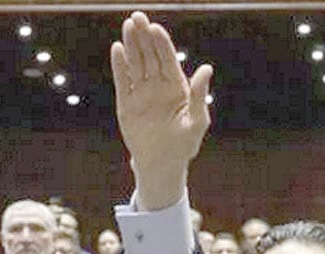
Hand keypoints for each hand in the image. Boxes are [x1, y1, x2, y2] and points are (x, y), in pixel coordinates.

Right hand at [110, 12, 212, 208]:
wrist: (162, 165)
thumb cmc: (184, 146)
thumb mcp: (196, 122)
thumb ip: (199, 95)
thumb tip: (207, 68)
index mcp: (177, 88)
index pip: (168, 60)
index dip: (162, 44)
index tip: (156, 29)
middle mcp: (158, 86)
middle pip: (150, 56)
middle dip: (144, 38)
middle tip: (138, 18)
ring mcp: (141, 93)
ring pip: (135, 64)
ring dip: (131, 46)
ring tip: (128, 26)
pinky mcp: (127, 103)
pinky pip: (123, 81)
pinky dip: (120, 66)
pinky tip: (117, 49)